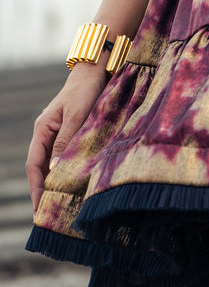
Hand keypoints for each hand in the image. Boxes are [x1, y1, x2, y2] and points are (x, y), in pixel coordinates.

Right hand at [26, 64, 107, 212]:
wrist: (96, 71)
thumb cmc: (85, 90)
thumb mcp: (76, 115)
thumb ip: (66, 141)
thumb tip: (55, 170)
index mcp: (42, 129)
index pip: (34, 165)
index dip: (36, 187)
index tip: (39, 208)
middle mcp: (47, 133)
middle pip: (41, 168)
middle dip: (43, 190)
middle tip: (49, 215)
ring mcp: (58, 133)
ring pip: (53, 163)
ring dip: (55, 183)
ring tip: (61, 205)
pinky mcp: (71, 133)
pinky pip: (65, 156)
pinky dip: (66, 170)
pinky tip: (73, 183)